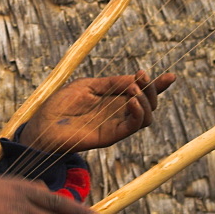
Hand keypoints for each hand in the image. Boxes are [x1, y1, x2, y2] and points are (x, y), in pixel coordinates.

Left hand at [17, 70, 175, 153]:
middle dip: (152, 89)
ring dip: (147, 102)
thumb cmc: (61, 104)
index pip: (141, 92)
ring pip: (145, 118)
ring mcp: (115, 125)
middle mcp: (118, 113)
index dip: (157, 86)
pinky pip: (131, 128)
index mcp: (114, 99)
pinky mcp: (110, 136)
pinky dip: (137, 115)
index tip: (171, 77)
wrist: (43, 124)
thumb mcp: (89, 86)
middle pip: (148, 104)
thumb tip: (136, 79)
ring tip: (135, 90)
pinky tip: (133, 102)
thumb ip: (112, 83)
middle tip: (143, 77)